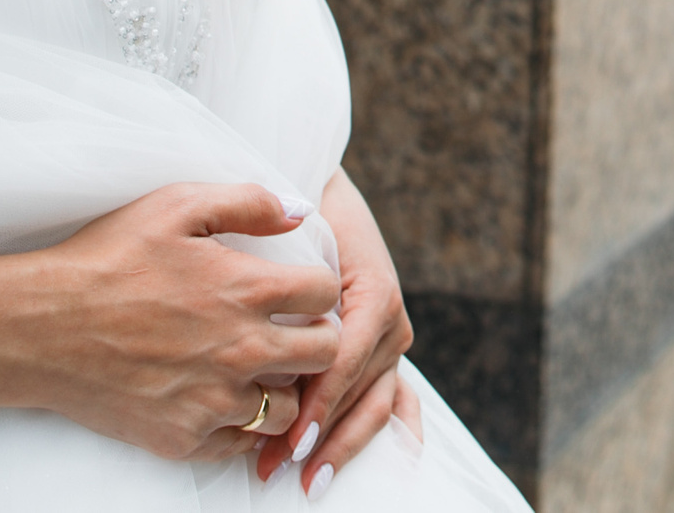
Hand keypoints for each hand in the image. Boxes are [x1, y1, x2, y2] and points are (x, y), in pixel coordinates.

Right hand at [16, 183, 341, 462]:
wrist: (39, 328)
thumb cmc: (106, 258)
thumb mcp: (175, 206)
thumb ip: (249, 202)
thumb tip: (300, 211)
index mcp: (246, 289)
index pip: (326, 295)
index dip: (317, 289)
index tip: (298, 291)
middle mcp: (241, 350)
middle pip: (324, 354)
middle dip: (316, 339)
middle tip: (288, 331)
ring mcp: (213, 400)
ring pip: (287, 406)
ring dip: (280, 386)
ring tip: (253, 368)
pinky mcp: (183, 437)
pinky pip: (240, 442)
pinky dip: (238, 424)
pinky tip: (218, 397)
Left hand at [257, 171, 420, 493]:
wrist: (317, 192)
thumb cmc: (297, 218)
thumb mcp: (292, 243)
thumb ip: (289, 283)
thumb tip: (277, 334)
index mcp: (375, 293)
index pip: (345, 358)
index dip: (320, 401)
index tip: (291, 438)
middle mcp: (391, 320)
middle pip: (360, 391)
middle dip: (323, 436)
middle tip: (280, 472)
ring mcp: (392, 338)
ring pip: (375, 403)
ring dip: (343, 445)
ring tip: (309, 481)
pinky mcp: (386, 349)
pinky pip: (396, 399)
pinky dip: (394, 434)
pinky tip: (396, 467)